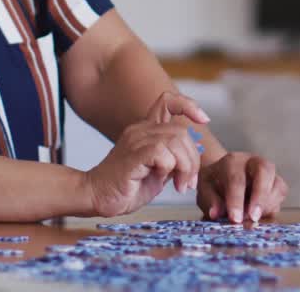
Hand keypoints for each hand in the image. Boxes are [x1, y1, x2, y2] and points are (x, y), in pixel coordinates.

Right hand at [84, 91, 209, 216]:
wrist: (96, 197)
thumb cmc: (125, 187)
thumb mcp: (157, 172)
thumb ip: (173, 159)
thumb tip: (194, 153)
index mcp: (146, 130)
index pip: (167, 101)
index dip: (188, 105)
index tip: (204, 120)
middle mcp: (141, 130)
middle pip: (182, 130)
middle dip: (193, 159)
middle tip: (187, 182)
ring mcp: (136, 140)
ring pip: (176, 140)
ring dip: (185, 166)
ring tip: (179, 186)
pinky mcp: (133, 154)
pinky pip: (162, 152)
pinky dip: (170, 168)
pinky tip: (162, 180)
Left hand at [197, 152, 287, 222]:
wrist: (224, 175)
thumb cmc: (215, 182)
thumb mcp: (205, 189)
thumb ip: (210, 201)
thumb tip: (216, 213)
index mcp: (232, 161)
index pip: (236, 179)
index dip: (236, 200)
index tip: (235, 219)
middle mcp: (254, 162)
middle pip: (265, 171)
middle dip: (260, 196)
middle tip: (253, 217)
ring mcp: (268, 172)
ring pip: (278, 185)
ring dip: (267, 205)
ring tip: (253, 219)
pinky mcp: (277, 184)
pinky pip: (281, 195)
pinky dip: (273, 207)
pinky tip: (261, 216)